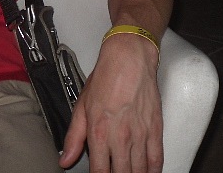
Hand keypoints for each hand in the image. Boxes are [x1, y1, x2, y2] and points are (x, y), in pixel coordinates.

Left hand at [58, 34, 161, 172]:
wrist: (129, 59)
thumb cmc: (105, 79)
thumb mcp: (82, 106)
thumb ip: (74, 137)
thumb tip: (65, 159)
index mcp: (99, 132)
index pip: (100, 172)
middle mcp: (120, 138)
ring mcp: (140, 135)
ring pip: (139, 171)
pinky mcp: (155, 130)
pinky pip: (156, 160)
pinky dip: (152, 171)